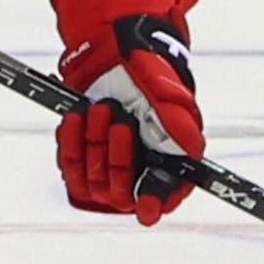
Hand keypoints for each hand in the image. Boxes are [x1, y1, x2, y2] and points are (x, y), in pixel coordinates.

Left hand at [56, 15, 202, 225]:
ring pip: (94, 179)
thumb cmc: (148, 77)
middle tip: (120, 121)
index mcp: (169, 164)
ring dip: (95, 142)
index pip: (163, 198)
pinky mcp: (81, 158)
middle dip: (118, 158)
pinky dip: (70, 142)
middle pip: (122, 192)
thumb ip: (179, 124)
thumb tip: (192, 151)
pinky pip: (70, 165)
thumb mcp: (168, 96)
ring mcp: (107, 168)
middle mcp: (139, 172)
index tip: (148, 208)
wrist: (114, 55)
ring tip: (101, 108)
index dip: (155, 204)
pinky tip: (75, 118)